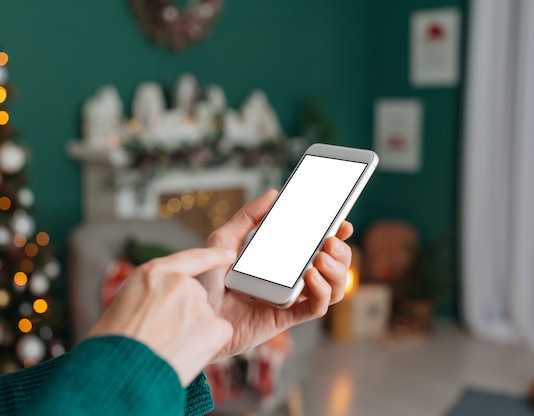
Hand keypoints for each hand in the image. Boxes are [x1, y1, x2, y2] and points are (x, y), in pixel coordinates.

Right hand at [88, 247, 235, 386]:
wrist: (119, 371)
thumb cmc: (114, 343)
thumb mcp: (125, 301)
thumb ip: (154, 292)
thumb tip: (167, 300)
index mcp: (153, 273)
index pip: (190, 259)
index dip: (212, 256)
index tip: (229, 254)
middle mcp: (179, 283)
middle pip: (197, 297)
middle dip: (186, 316)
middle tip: (162, 336)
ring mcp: (198, 304)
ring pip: (206, 317)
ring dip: (194, 332)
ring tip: (167, 347)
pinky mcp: (212, 326)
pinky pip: (219, 332)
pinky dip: (207, 344)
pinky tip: (184, 353)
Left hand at [198, 190, 352, 360]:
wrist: (191, 314)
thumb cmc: (206, 281)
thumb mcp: (223, 240)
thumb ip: (247, 217)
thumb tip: (273, 194)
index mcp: (282, 261)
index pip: (318, 247)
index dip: (336, 235)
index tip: (342, 223)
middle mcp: (291, 280)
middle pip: (333, 267)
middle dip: (341, 252)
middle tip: (330, 240)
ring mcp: (291, 300)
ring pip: (333, 288)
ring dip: (336, 271)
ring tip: (321, 257)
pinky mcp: (286, 319)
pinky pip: (316, 307)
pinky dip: (322, 292)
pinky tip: (311, 275)